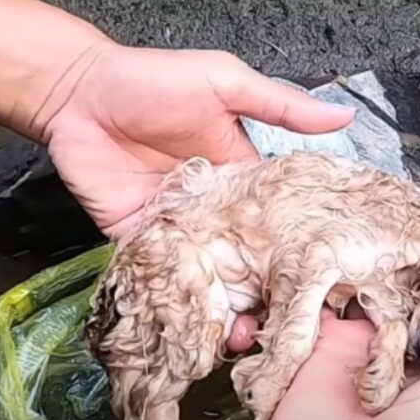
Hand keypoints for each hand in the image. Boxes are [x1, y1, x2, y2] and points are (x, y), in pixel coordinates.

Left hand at [37, 45, 354, 350]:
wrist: (76, 92)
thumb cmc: (152, 80)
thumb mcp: (225, 83)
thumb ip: (281, 106)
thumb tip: (343, 116)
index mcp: (242, 179)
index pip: (280, 222)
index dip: (300, 253)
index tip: (325, 284)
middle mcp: (215, 212)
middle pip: (248, 263)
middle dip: (267, 296)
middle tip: (287, 329)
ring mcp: (178, 232)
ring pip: (209, 281)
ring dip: (226, 312)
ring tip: (243, 339)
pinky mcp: (137, 243)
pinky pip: (161, 281)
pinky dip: (177, 307)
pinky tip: (196, 330)